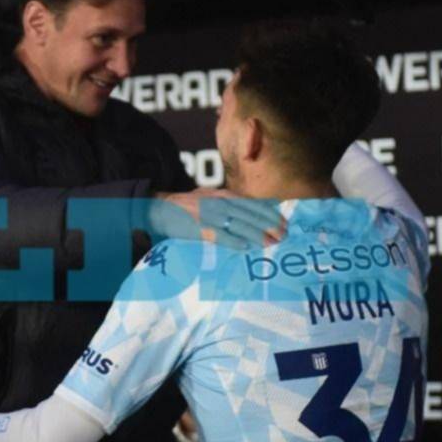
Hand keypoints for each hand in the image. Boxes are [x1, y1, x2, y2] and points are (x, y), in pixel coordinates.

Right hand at [152, 190, 284, 248]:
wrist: (158, 208)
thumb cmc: (185, 207)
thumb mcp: (208, 198)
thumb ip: (227, 204)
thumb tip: (249, 214)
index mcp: (222, 195)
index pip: (252, 203)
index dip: (269, 213)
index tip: (283, 223)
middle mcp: (219, 202)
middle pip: (250, 213)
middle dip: (269, 225)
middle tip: (284, 236)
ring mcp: (209, 215)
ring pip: (239, 224)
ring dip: (257, 234)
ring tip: (271, 243)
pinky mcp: (199, 228)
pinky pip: (219, 235)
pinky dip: (233, 241)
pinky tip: (246, 247)